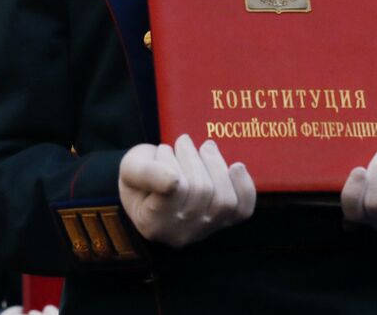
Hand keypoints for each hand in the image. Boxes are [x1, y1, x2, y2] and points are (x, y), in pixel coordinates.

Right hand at [117, 134, 255, 247]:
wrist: (153, 188)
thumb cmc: (141, 176)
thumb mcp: (132, 168)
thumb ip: (146, 173)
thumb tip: (173, 181)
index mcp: (153, 224)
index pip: (174, 189)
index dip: (171, 162)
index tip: (164, 149)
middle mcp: (181, 234)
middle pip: (202, 191)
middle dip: (193, 158)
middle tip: (183, 142)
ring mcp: (206, 230)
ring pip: (224, 199)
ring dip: (215, 165)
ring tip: (204, 148)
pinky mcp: (225, 222)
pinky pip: (243, 210)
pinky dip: (244, 187)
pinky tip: (236, 167)